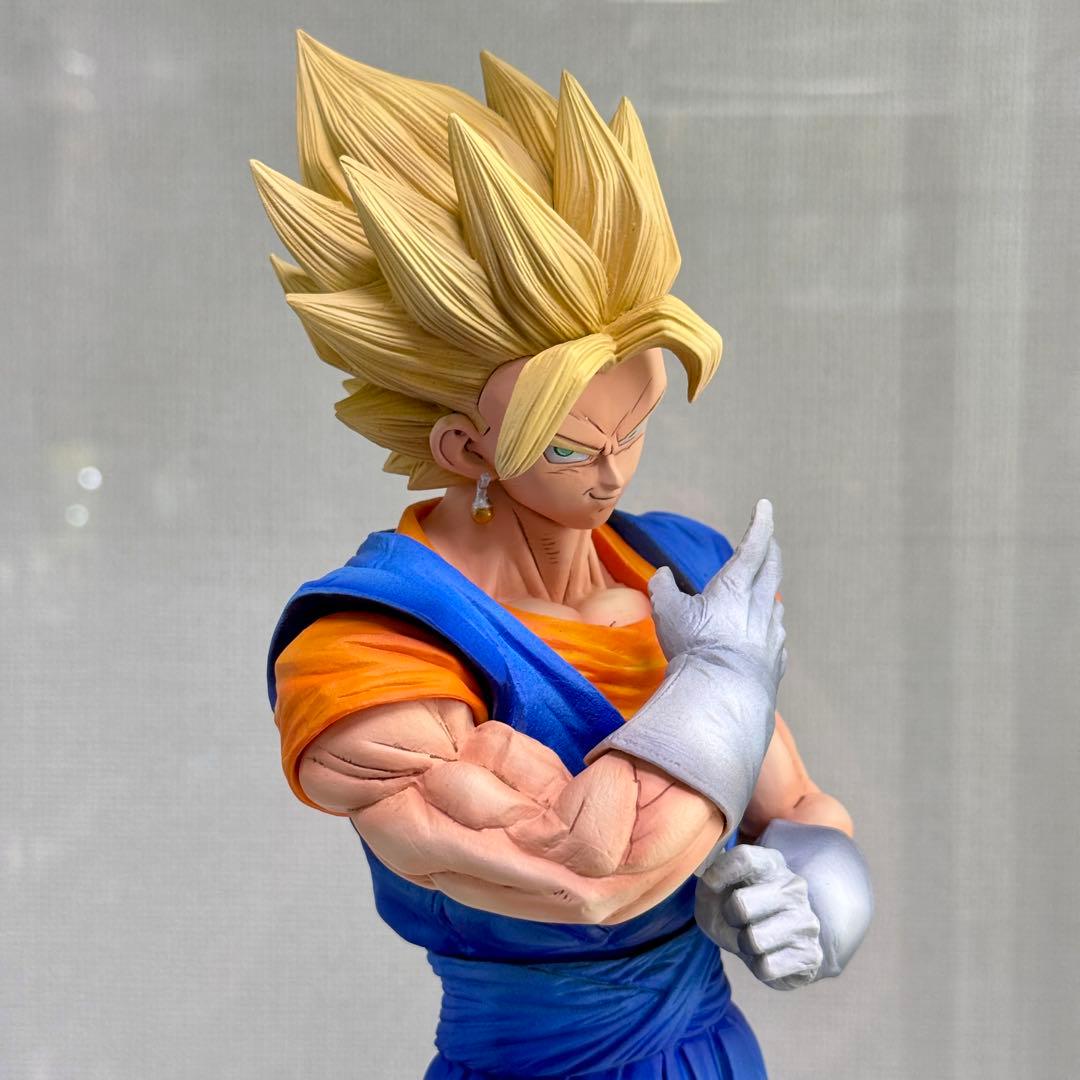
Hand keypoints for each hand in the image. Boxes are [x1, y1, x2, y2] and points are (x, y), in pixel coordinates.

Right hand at [648, 498, 785, 677]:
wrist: (722, 695)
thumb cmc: (694, 647)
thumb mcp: (667, 611)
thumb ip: (662, 587)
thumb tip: (662, 575)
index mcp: (737, 585)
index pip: (754, 544)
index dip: (761, 522)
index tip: (765, 505)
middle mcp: (761, 604)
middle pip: (773, 569)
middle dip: (770, 550)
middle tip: (769, 541)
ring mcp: (772, 633)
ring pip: (775, 603)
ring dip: (769, 592)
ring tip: (762, 592)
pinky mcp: (776, 661)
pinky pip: (775, 638)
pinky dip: (768, 630)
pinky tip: (762, 638)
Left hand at [695, 842, 822, 990]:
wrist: (774, 948)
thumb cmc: (738, 913)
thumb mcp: (715, 894)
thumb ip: (708, 884)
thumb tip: (711, 883)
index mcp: (771, 864)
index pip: (744, 858)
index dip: (719, 873)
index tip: (710, 884)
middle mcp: (794, 887)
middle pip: (740, 905)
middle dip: (729, 917)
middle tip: (737, 919)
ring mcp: (807, 920)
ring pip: (753, 940)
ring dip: (743, 945)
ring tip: (752, 938)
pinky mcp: (811, 954)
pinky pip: (766, 967)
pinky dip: (758, 966)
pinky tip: (768, 955)